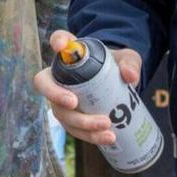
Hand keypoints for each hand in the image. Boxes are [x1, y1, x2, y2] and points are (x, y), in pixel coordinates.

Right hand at [32, 29, 142, 146]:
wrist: (116, 85)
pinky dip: (90, 136)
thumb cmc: (116, 66)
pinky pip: (75, 129)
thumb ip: (130, 63)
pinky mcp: (72, 119)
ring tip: (106, 127)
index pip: (59, 39)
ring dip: (81, 123)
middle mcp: (59, 76)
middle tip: (74, 103)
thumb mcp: (127, 59)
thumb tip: (129, 76)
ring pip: (61, 113)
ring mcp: (61, 100)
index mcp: (72, 53)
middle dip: (56, 96)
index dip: (57, 41)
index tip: (60, 46)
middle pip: (45, 84)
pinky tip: (107, 138)